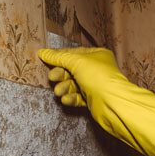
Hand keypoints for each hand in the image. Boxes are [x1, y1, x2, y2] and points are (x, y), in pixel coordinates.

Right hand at [38, 47, 154, 155]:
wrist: (112, 103)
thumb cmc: (97, 76)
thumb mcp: (76, 62)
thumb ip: (58, 57)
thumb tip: (41, 52)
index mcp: (96, 55)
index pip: (73, 54)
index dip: (58, 57)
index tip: (43, 59)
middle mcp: (96, 69)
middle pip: (72, 69)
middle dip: (61, 74)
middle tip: (52, 78)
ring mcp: (95, 85)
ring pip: (73, 84)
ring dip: (64, 87)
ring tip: (59, 92)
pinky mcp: (93, 99)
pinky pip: (78, 96)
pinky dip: (71, 98)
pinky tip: (67, 100)